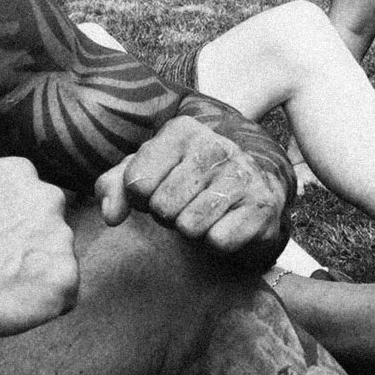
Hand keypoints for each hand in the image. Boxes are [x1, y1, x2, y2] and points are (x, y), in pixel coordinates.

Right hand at [0, 156, 78, 335]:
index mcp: (18, 173)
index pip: (27, 192)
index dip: (10, 218)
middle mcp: (48, 198)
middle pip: (49, 226)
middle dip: (30, 245)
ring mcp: (62, 239)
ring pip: (57, 260)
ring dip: (37, 274)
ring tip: (1, 288)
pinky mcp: (67, 278)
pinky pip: (62, 295)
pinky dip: (43, 304)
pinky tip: (12, 304)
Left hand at [93, 114, 287, 258]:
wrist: (247, 194)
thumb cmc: (183, 184)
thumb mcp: (143, 176)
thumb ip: (113, 187)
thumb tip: (110, 215)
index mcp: (181, 131)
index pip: (136, 183)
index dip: (139, 199)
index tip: (156, 191)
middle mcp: (216, 145)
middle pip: (162, 207)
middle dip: (166, 216)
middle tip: (183, 206)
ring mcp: (243, 173)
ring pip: (189, 227)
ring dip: (191, 231)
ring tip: (203, 215)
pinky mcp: (264, 204)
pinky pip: (219, 241)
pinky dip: (216, 243)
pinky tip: (225, 224)